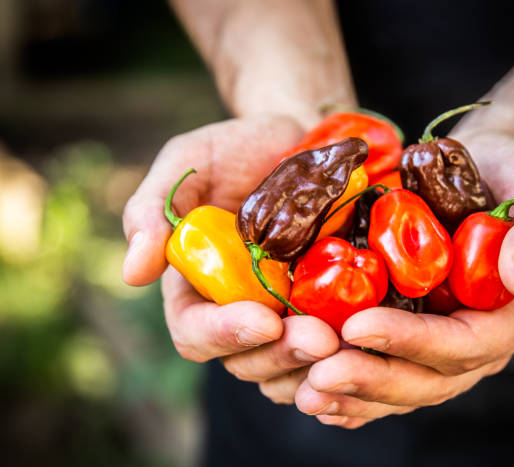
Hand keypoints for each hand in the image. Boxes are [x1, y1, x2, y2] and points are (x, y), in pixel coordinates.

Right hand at [122, 115, 339, 377]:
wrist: (301, 136)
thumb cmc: (239, 147)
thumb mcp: (188, 163)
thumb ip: (153, 210)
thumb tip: (133, 273)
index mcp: (197, 285)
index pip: (195, 332)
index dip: (223, 335)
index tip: (262, 320)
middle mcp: (239, 308)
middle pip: (246, 360)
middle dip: (280, 354)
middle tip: (320, 338)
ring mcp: (284, 312)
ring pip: (289, 366)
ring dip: (315, 364)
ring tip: (346, 343)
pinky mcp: (325, 306)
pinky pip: (331, 352)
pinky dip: (345, 358)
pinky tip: (366, 343)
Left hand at [258, 131, 513, 428]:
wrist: (488, 167)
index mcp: (511, 316)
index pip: (464, 345)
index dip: (413, 342)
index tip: (359, 325)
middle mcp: (476, 339)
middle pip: (427, 378)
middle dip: (373, 379)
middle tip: (321, 375)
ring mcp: (442, 339)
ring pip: (401, 383)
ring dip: (353, 392)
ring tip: (307, 393)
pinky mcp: (413, 330)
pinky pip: (385, 368)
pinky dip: (353, 389)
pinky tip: (314, 394)